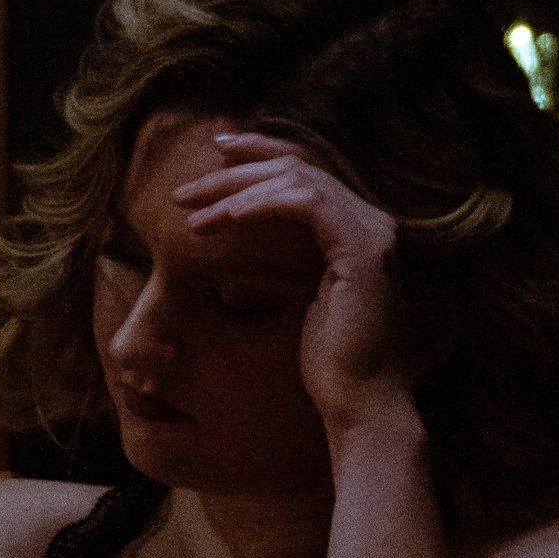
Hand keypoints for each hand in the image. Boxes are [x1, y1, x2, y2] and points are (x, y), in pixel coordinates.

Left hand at [170, 130, 414, 434]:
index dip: (261, 155)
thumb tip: (245, 236)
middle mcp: (373, 222)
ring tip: (191, 210)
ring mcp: (372, 233)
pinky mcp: (362, 250)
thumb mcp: (302, 297)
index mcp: (359, 229)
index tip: (215, 155)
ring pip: (298, 179)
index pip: (307, 172)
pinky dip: (259, 205)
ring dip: (236, 190)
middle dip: (237, 170)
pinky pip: (305, 205)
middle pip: (299, 167)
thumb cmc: (330, 363)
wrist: (360, 403)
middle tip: (185, 188)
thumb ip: (289, 258)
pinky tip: (222, 219)